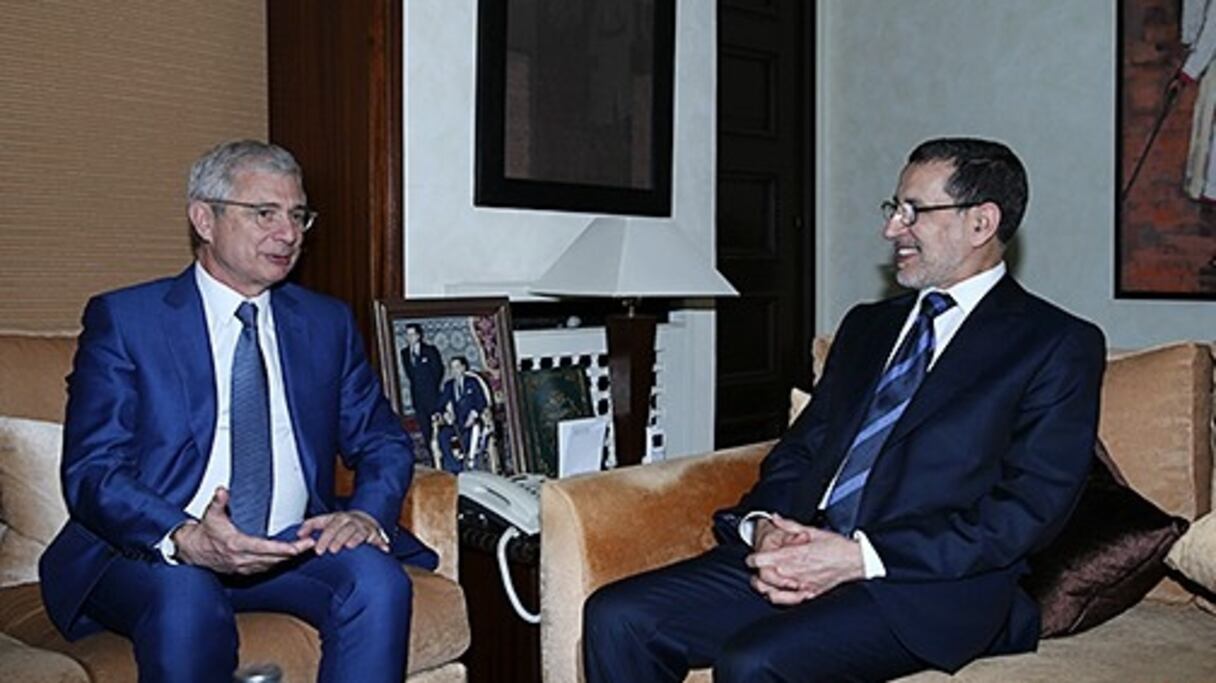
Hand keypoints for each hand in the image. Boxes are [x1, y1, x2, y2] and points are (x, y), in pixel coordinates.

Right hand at [173, 487, 313, 574]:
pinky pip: (265, 568)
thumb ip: (218, 502)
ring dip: (288, 558)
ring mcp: (243, 566)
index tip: (297, 547)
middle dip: (293, 552)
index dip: (282, 548)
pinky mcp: (244, 570)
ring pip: (271, 565)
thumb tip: (222, 491)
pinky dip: (278, 563)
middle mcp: (241, 559)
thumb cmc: (204, 532)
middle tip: (311, 545)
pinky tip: (289, 557)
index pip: (264, 548)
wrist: (193, 551)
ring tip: (305, 549)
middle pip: (272, 558)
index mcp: (236, 545)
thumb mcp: (210, 514)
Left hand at [297, 510, 389, 554]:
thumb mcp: (326, 520)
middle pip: (343, 529)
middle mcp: (351, 521)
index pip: (330, 526)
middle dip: (337, 539)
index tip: (318, 549)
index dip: (324, 537)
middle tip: (331, 550)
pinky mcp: (374, 534)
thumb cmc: (341, 523)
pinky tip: (382, 549)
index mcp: (338, 518)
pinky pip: (378, 538)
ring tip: (349, 546)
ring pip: (358, 532)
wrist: (363, 519)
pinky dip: (380, 544)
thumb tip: (298, 533)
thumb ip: (311, 525)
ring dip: (355, 539)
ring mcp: (363, 527)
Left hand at [746, 516, 864, 604]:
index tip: (751, 558)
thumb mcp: (813, 530)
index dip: (753, 559)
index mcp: (793, 555)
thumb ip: (790, 525)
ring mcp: (801, 586)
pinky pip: (788, 601)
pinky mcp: (809, 595)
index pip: (762, 560)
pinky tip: (777, 593)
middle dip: (757, 572)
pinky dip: (778, 597)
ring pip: (772, 591)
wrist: (856, 562)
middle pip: (764, 577)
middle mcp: (794, 572)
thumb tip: (775, 518)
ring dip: (764, 586)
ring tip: (762, 581)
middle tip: (757, 568)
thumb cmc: (837, 547)